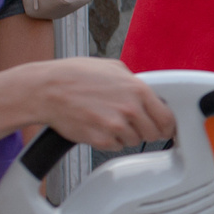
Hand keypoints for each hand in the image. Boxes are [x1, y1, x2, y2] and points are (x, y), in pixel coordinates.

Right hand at [22, 58, 176, 148]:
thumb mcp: (112, 67)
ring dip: (125, 134)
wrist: (46, 90)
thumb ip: (134, 81)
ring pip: (134, 141)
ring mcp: (116, 127)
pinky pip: (115, 146)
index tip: (165, 127)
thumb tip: (148, 92)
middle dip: (147, 130)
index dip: (167, 124)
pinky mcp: (101, 140)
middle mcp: (130, 109)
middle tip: (134, 124)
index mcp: (137, 90)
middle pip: (154, 133)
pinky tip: (97, 125)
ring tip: (108, 119)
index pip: (167, 117)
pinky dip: (109, 140)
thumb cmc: (74, 75)